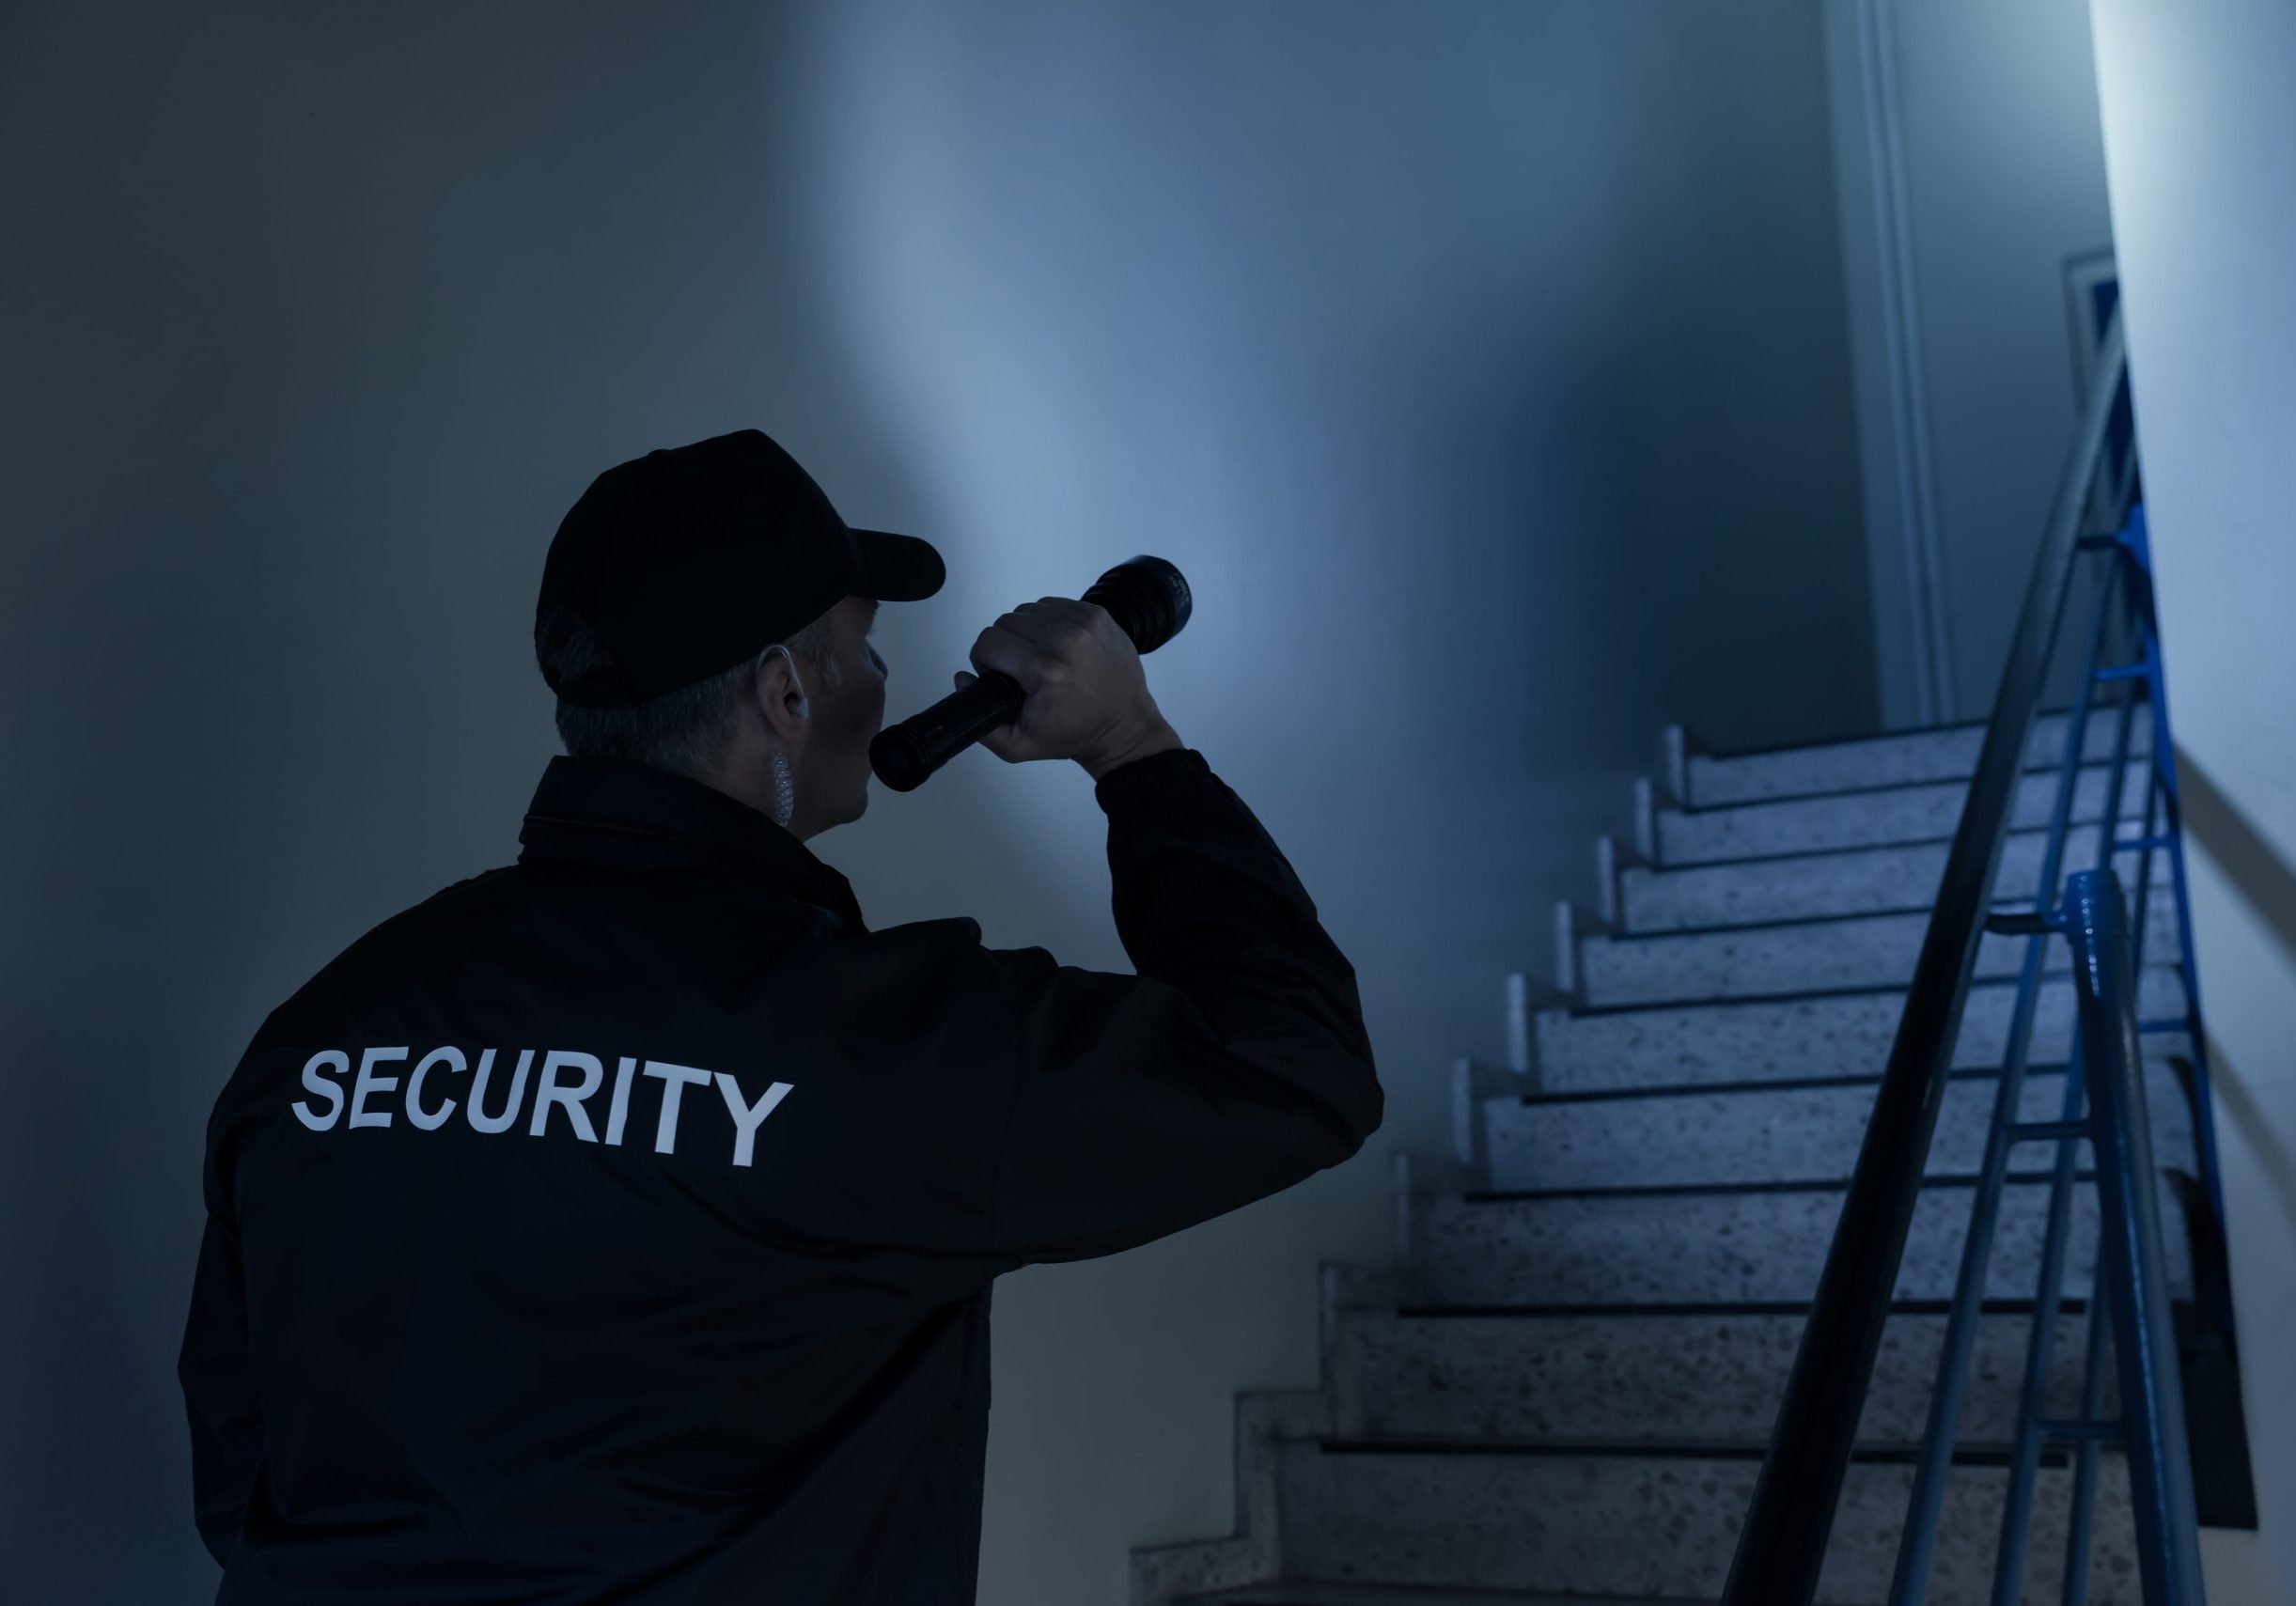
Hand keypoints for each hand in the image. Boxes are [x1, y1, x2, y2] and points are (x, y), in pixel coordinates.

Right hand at [958, 597, 1181, 777]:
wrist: (1123, 727)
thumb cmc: (1075, 734)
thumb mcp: (1018, 745)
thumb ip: (979, 718)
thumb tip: (963, 678)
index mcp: (1045, 670)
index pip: (988, 642)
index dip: (984, 660)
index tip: (998, 675)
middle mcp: (1065, 640)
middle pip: (1005, 622)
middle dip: (1004, 646)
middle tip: (1019, 669)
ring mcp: (1084, 623)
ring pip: (1027, 610)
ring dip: (1025, 632)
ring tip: (1038, 656)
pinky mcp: (1096, 614)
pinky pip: (1053, 604)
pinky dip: (1048, 622)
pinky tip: (1056, 645)